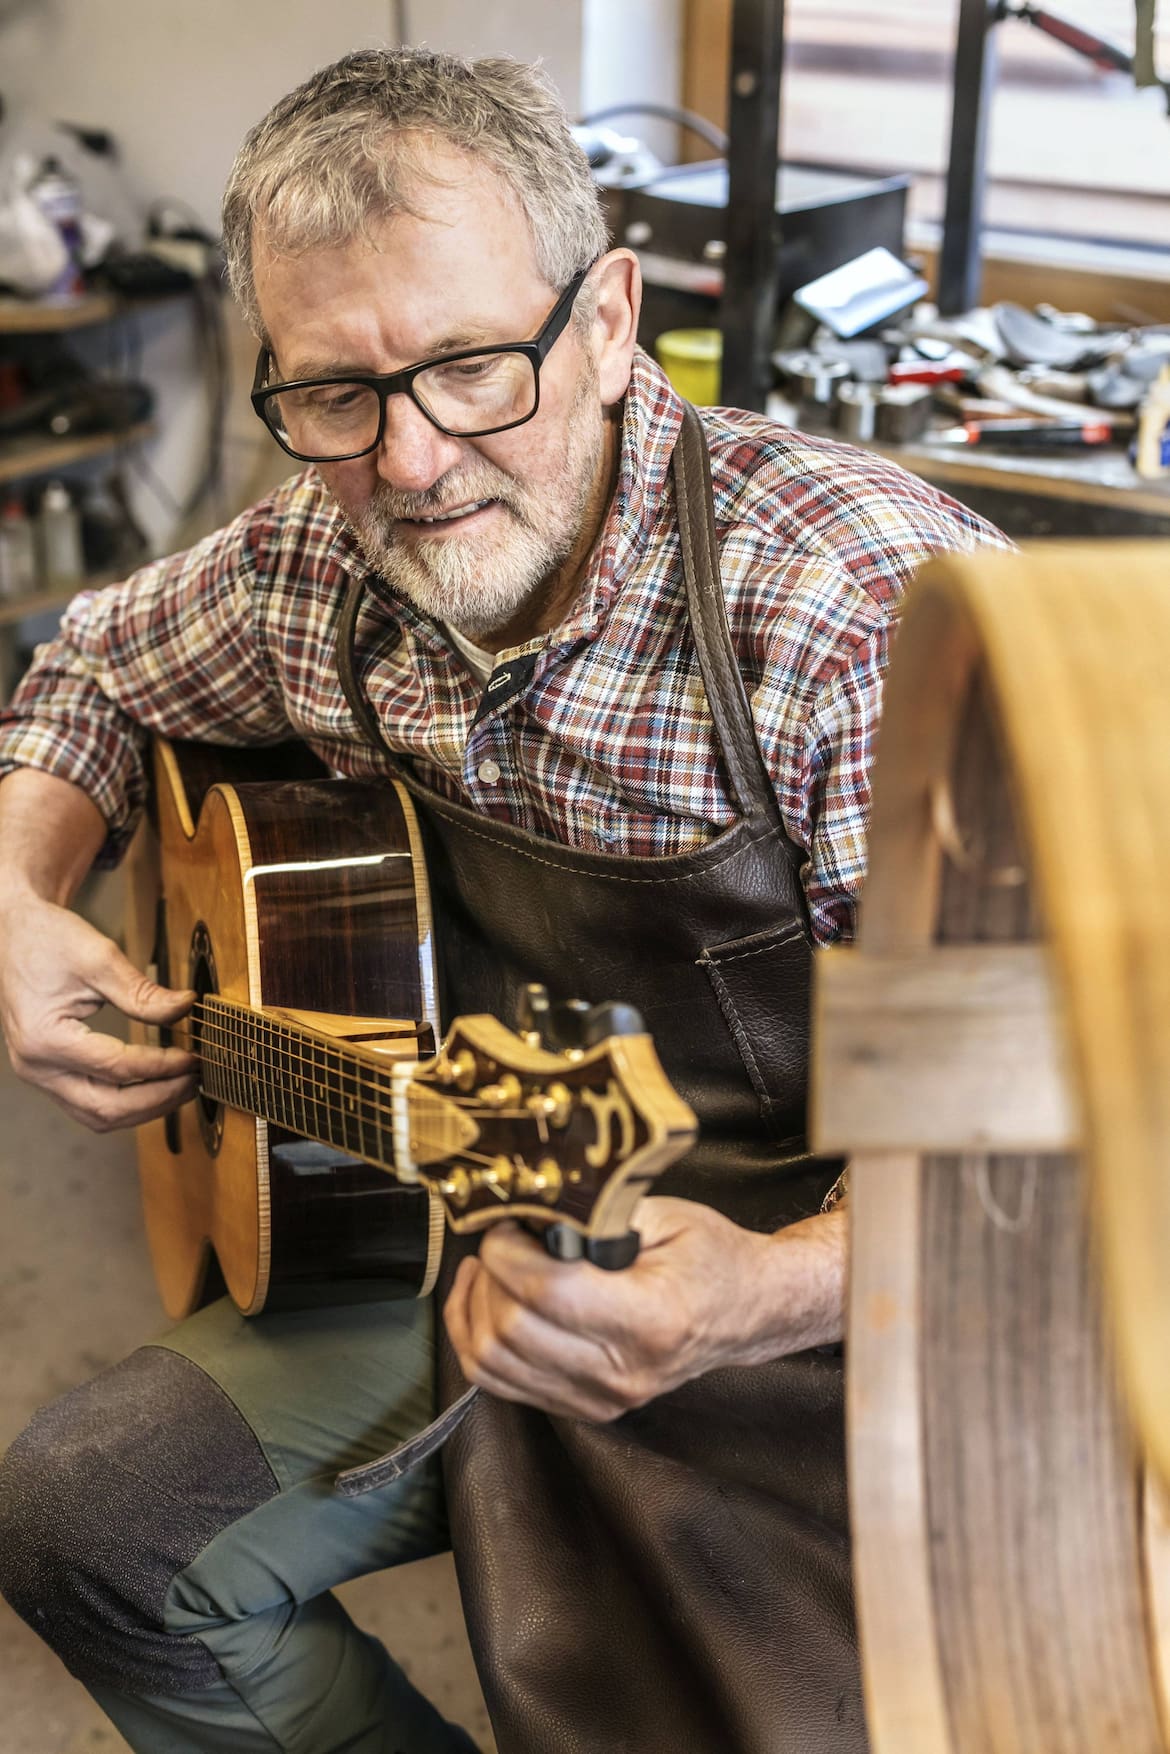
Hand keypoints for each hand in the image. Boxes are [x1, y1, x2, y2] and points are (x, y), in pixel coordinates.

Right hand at [0, 893, 197, 1130]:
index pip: (117, 1068)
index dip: (162, 1066)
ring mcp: (39, 1075)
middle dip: (158, 1099)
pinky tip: (155, 1085)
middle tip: (194, 1080)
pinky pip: (90, 1103)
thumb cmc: (49, 940)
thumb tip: (186, 1009)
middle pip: (106, 1109)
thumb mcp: (99, 958)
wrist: (16, 932)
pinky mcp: (48, 1073)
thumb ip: (142, 992)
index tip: (193, 1057)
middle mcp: (36, 1067)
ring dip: (144, 1108)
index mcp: (45, 1039)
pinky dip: (126, 1101)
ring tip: (181, 1086)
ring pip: (98, 1116)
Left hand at [444, 1195, 845, 1422]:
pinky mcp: (584, 1407)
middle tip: (499, 1238)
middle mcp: (622, 1373)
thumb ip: (596, 1214)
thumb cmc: (710, 1258)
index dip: (509, 1252)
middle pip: (512, 1330)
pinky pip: (502, 1382)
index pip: (547, 1292)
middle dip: (490, 1274)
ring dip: (474, 1308)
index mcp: (649, 1321)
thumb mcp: (666, 1215)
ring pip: (495, 1362)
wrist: (745, 1311)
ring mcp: (600, 1399)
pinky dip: (477, 1339)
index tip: (507, 1224)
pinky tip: (485, 1299)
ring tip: (486, 1265)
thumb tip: (530, 1213)